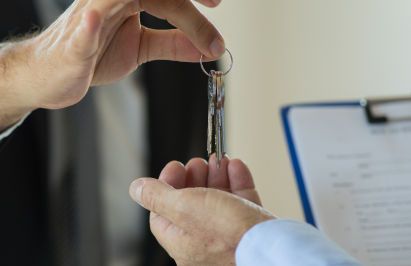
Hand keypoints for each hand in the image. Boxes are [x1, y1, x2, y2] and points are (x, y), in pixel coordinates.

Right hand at [0, 0, 224, 135]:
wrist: (48, 75)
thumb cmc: (91, 55)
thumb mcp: (139, 49)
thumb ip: (171, 43)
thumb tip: (208, 48)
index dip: (196, 3)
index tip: (219, 20)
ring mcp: (88, 14)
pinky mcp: (72, 42)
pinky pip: (81, 31)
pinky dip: (88, 24)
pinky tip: (95, 20)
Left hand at [129, 155, 276, 265]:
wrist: (273, 250)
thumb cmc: (230, 237)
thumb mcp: (184, 207)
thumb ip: (158, 196)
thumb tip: (136, 188)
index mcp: (181, 242)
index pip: (163, 212)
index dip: (167, 185)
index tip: (175, 166)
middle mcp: (204, 244)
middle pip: (192, 205)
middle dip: (194, 177)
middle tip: (197, 162)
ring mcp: (229, 238)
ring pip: (218, 201)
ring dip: (217, 175)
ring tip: (218, 159)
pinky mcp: (251, 231)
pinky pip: (241, 203)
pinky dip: (238, 181)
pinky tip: (236, 166)